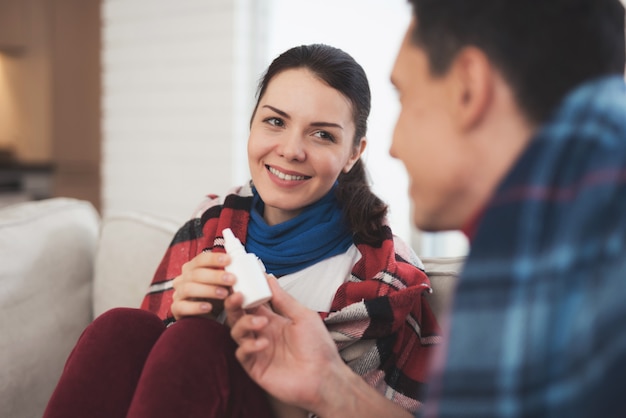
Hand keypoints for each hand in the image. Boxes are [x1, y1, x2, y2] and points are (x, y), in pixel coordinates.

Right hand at [171, 251, 233, 319]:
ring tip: (224, 294)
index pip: (200, 259)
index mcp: (193, 268)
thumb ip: (228, 277)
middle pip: (196, 273)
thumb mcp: (223, 285)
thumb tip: (239, 270)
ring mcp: (178, 294)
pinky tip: (209, 307)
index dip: (214, 259)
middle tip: (232, 279)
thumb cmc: (216, 297)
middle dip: (215, 276)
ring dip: (208, 290)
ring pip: (189, 288)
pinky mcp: (176, 309)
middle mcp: (182, 279)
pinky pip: (182, 306)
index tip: (229, 260)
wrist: (208, 318)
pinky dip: (196, 306)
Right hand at [226, 277, 413, 417]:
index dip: (245, 292)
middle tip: (238, 296)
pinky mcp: (255, 367)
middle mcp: (262, 333)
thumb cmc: (318, 347)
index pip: (252, 303)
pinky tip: (264, 344)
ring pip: (237, 332)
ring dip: (244, 324)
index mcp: (273, 320)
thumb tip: (269, 278)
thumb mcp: (303, 316)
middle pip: (238, 316)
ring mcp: (257, 350)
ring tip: (261, 323)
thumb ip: (284, 299)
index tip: (240, 280)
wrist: (325, 377)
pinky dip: (248, 346)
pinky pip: (241, 353)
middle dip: (234, 304)